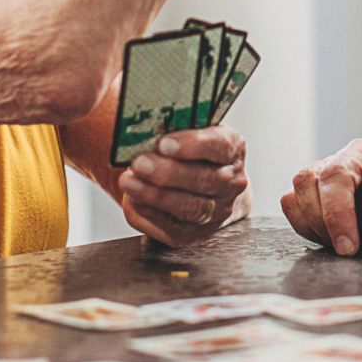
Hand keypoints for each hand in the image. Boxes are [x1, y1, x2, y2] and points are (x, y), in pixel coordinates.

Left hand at [118, 125, 250, 246]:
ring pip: (188, 207)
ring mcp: (216, 212)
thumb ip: (175, 127)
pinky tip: (133, 200)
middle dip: (168, 172)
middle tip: (139, 163)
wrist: (208, 186)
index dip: (193, 145)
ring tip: (129, 181)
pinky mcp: (193, 233)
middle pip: (203, 179)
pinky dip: (149, 213)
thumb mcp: (192, 131)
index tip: (164, 143)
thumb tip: (145, 128)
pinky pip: (170, 227)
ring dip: (155, 195)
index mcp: (232, 149)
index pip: (220, 146)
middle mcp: (231, 183)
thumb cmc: (193, 151)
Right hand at [281, 136, 361, 255]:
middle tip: (349, 251)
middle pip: (335, 174)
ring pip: (305, 180)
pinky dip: (301, 221)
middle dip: (338, 216)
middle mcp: (358, 152)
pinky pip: (292, 197)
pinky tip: (324, 239)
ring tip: (338, 246)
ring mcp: (331, 163)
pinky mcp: (313, 181)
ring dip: (316, 219)